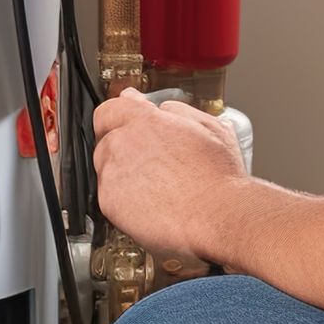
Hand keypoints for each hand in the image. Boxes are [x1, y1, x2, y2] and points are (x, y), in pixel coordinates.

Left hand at [92, 89, 249, 258]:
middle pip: (105, 140)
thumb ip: (178, 111)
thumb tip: (163, 108)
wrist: (218, 216)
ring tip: (153, 187)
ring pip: (105, 169)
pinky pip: (108, 197)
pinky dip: (122, 201)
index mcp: (146, 120)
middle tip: (148, 164)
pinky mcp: (109, 202)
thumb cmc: (219, 177)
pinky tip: (148, 204)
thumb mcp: (210, 127)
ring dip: (121, 174)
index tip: (125, 124)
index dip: (118, 119)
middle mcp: (123, 142)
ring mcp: (113, 173)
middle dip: (122, 149)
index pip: (110, 110)